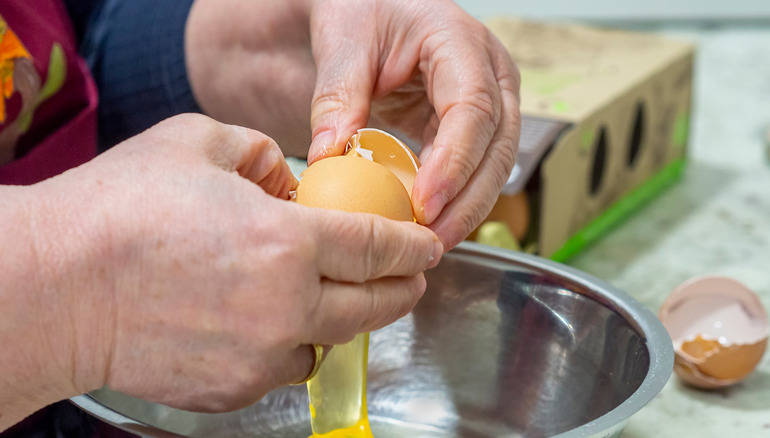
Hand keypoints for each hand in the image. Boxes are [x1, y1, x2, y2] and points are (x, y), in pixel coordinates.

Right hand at [15, 114, 441, 416]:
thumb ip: (259, 154)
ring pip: (329, 343)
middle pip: (373, 306)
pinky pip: (283, 367)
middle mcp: (285, 306)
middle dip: (402, 291)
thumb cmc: (117, 212)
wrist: (53, 287)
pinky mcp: (232, 389)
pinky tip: (265, 322)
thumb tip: (285, 178)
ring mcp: (260, 355)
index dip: (413, 245)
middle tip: (410, 280)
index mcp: (287, 241)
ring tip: (324, 298)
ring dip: (338, 320)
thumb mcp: (197, 143)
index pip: (378, 246)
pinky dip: (287, 345)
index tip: (428, 246)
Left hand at [184, 0, 521, 250]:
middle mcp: (488, 72)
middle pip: (497, 146)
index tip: (427, 202)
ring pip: (496, 164)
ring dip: (467, 208)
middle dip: (468, 199)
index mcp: (461, 42)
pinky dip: (456, 199)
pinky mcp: (471, 125)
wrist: (369, 8)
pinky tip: (430, 225)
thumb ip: (338, 94)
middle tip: (430, 240)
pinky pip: (476, 168)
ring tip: (430, 243)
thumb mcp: (344, 41)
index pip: (473, 108)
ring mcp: (488, 100)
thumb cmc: (361, 10)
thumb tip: (330, 155)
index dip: (455, 161)